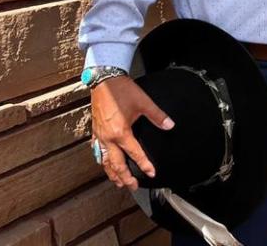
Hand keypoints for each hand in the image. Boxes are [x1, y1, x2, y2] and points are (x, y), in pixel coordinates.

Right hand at [90, 76, 173, 190]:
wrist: (104, 79)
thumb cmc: (122, 90)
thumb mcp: (143, 102)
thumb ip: (158, 116)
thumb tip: (170, 125)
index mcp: (121, 132)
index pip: (134, 154)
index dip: (144, 165)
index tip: (151, 173)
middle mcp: (108, 137)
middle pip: (116, 164)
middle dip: (125, 177)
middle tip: (133, 186)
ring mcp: (100, 135)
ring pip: (104, 160)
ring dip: (112, 173)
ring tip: (118, 182)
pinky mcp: (96, 130)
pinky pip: (98, 150)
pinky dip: (102, 159)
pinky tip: (104, 162)